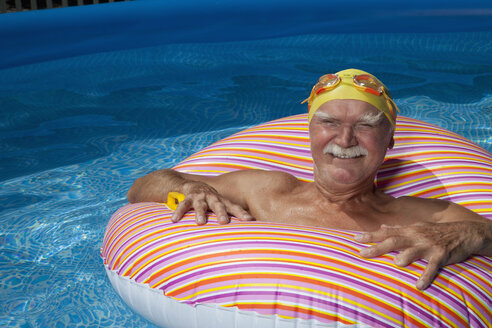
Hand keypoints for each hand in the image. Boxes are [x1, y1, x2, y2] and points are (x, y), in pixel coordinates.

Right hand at [170, 181, 253, 224]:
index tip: (250, 220)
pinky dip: (178, 212)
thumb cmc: (211, 200)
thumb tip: (251, 227)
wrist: (192, 185)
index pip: (234, 207)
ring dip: (200, 213)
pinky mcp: (187, 198)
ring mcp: (199, 197)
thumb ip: (232, 214)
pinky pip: (182, 205)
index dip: (242, 213)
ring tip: (200, 222)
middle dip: (221, 213)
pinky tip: (174, 220)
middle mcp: (212, 198)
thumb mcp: (222, 204)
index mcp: (222, 201)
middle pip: (218, 205)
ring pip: (200, 205)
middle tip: (224, 222)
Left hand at [354, 221, 484, 289]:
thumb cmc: (434, 231)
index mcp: (408, 231)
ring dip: (406, 256)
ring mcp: (428, 246)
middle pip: (394, 241)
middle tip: (362, 253)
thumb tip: (381, 227)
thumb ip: (398, 228)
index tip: (354, 239)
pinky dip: (427, 276)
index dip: (370, 235)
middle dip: (377, 247)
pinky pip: (433, 267)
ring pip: (414, 251)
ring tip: (396, 263)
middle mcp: (416, 237)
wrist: (463, 232)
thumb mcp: (415, 227)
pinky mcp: (441, 255)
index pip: (385, 232)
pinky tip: (420, 286)